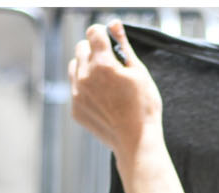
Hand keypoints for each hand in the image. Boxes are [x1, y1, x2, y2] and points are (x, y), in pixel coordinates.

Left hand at [68, 20, 161, 157]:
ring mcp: (77, 93)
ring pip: (75, 66)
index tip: (109, 41)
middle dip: (94, 50)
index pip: (93, 31)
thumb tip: (113, 23)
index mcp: (102, 63)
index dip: (103, 34)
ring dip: (86, 67)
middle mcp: (85, 76)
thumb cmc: (144, 108)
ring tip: (104, 81)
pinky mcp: (75, 108)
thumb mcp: (139, 72)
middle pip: (81, 47)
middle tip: (110, 65)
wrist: (136, 143)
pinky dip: (84, 88)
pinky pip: (74, 88)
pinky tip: (102, 99)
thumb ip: (123, 45)